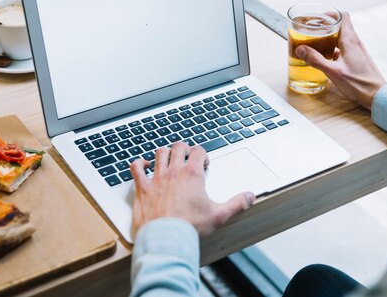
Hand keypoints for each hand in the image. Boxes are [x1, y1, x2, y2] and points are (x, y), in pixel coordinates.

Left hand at [130, 142, 255, 238]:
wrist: (166, 239)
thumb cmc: (190, 228)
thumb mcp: (219, 215)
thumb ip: (236, 204)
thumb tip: (250, 196)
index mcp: (192, 174)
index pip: (198, 151)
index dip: (202, 154)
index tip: (204, 163)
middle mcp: (173, 172)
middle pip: (178, 147)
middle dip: (184, 148)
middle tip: (187, 156)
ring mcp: (156, 178)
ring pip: (159, 153)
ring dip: (164, 153)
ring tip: (168, 158)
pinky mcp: (142, 188)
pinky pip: (136, 167)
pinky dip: (139, 163)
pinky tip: (143, 165)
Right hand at [295, 12, 386, 109]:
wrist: (378, 96)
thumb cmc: (358, 84)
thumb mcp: (334, 72)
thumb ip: (316, 60)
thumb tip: (300, 49)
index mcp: (350, 41)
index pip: (342, 16)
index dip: (328, 14)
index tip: (316, 19)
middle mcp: (355, 42)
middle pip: (339, 26)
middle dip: (324, 26)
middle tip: (311, 31)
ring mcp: (357, 51)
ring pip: (341, 37)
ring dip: (328, 38)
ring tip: (314, 44)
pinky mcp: (358, 59)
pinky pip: (344, 48)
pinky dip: (333, 48)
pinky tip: (325, 58)